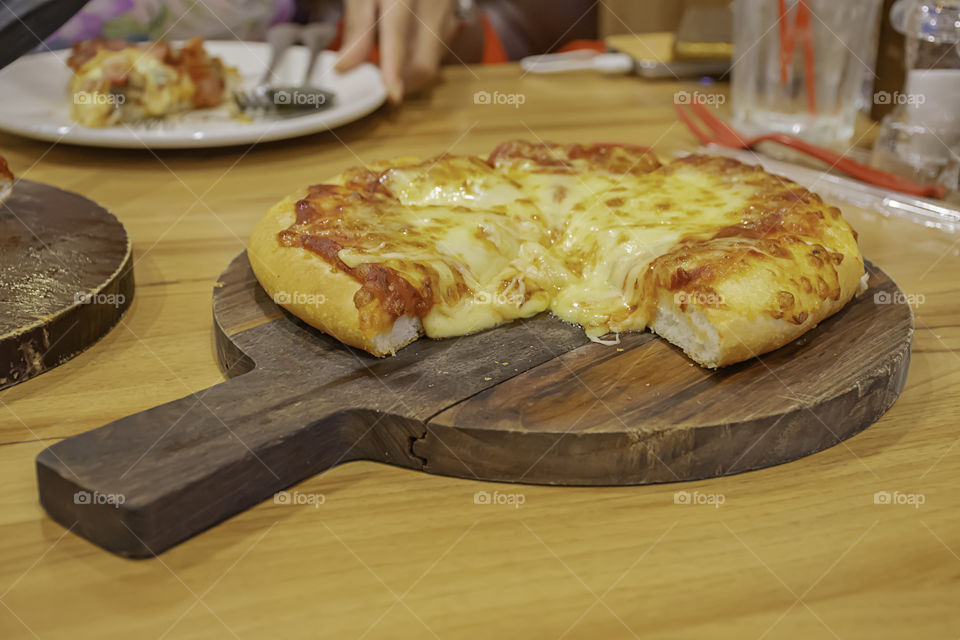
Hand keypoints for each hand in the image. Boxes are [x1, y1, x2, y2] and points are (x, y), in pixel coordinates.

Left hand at [335, 0, 457, 102]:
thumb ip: (357, 27)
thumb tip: (345, 67)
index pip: (399, 32)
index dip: (394, 66)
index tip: (392, 94)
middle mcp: (431, 4)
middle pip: (423, 61)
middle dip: (401, 82)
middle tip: (380, 83)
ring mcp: (446, 13)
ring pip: (431, 61)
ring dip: (407, 71)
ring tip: (387, 61)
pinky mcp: (451, 20)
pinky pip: (436, 51)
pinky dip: (416, 59)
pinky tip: (402, 50)